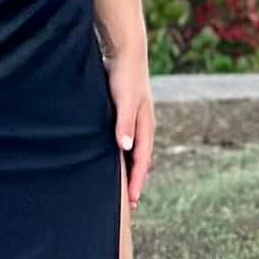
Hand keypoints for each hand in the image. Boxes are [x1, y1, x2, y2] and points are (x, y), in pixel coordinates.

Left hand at [105, 48, 153, 209]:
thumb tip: (126, 149)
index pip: (142, 161)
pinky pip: (126, 141)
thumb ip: (124, 123)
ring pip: (134, 152)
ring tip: (120, 188)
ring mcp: (135, 120)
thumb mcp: (124, 100)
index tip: (132, 202)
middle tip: (128, 206)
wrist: (126, 52)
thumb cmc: (125, 76)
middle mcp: (143, 126)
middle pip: (140, 161)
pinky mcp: (126, 114)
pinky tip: (112, 158)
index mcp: (146, 126)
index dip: (137, 182)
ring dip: (129, 170)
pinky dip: (122, 155)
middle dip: (135, 182)